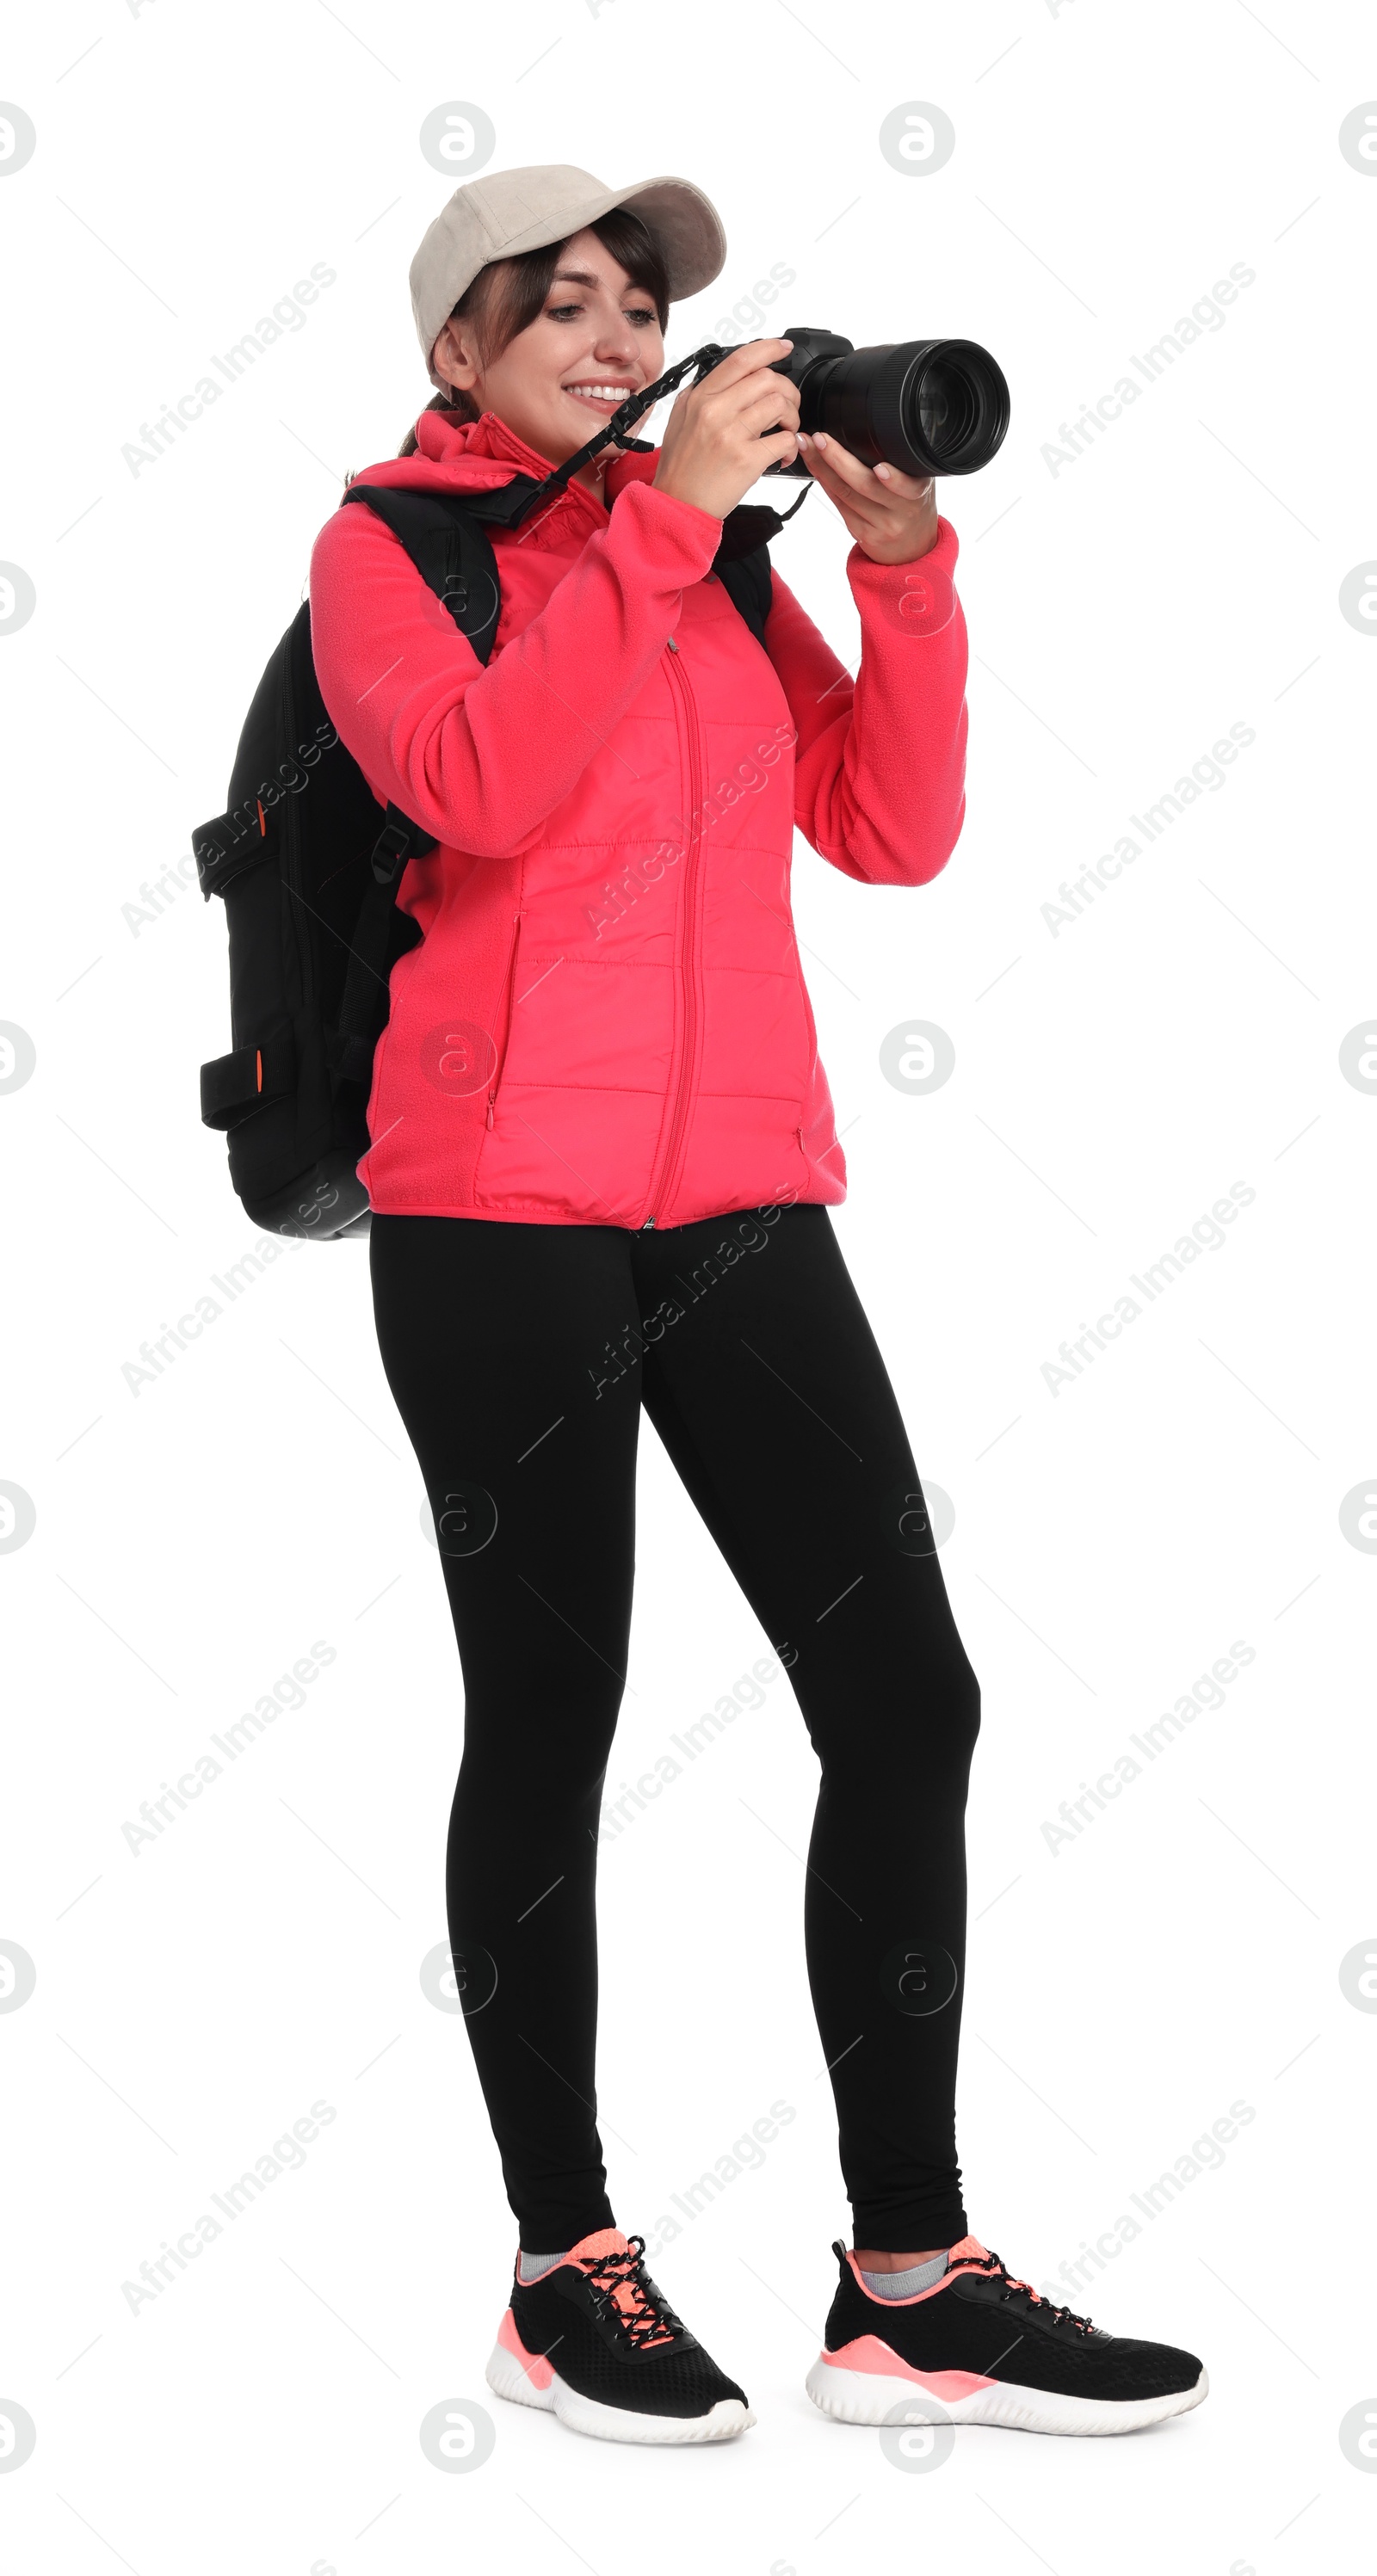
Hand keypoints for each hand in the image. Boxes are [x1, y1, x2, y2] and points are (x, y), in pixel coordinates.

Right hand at [652, 339, 801, 521]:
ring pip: (779, 405)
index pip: (741, 360)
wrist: (677, 504)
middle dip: (788, 391)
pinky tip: (784, 454)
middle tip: (787, 407)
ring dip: (792, 417)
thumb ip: (700, 395)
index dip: (769, 349)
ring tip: (785, 431)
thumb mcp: (680, 420)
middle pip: (768, 379)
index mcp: (701, 397)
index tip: (784, 349)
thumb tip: (725, 379)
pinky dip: (792, 446)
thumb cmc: (680, 467)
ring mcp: (731, 434)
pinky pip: (784, 441)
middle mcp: (715, 410)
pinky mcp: (746, 460)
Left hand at [797, 430, 938, 562]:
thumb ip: (904, 464)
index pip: (906, 487)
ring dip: (822, 468)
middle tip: (820, 439)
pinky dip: (824, 482)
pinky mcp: (862, 534)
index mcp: (918, 494)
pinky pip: (839, 505)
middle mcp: (899, 512)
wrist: (912, 547)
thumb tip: (866, 433)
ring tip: (807, 446)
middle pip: (864, 486)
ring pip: (845, 494)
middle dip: (838, 460)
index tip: (880, 468)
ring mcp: (879, 526)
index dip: (894, 479)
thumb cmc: (913, 505)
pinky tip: (814, 466)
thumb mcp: (920, 483)